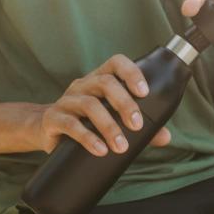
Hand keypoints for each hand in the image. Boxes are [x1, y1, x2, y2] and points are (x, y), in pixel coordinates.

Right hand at [38, 54, 171, 155]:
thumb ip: (140, 128)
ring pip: (89, 105)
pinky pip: (70, 125)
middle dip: (124, 104)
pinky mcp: (53, 119)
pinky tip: (100, 150)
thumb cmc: (87, 123)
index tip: (145, 93)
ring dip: (108, 126)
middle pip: (105, 83)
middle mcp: (82, 85)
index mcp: (99, 79)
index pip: (116, 63)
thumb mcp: (113, 120)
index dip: (131, 73)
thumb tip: (165, 137)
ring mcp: (66, 100)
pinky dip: (88, 138)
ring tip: (120, 146)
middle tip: (137, 126)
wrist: (48, 132)